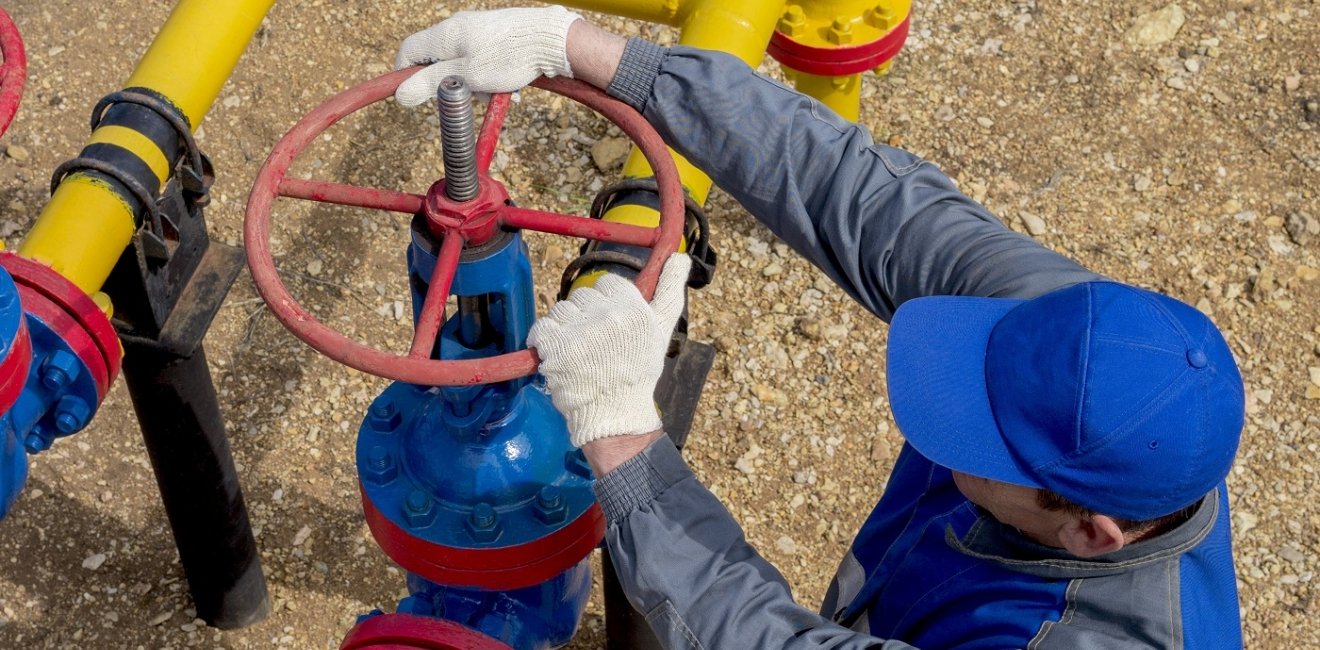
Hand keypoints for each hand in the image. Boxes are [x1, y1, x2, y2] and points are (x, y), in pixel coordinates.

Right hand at [394, 6, 581, 105]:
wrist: (550, 39)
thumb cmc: (510, 56)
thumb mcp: (467, 77)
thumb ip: (432, 85)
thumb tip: (401, 95)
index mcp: (444, 34)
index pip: (409, 51)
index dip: (406, 75)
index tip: (414, 94)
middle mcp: (458, 28)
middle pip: (437, 61)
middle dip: (450, 84)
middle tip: (468, 95)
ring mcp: (477, 31)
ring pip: (462, 64)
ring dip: (475, 84)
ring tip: (495, 92)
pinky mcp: (495, 37)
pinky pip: (482, 61)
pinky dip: (490, 77)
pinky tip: (509, 87)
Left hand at [528, 254, 690, 447]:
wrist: (614, 413)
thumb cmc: (638, 370)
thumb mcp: (663, 329)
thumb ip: (670, 290)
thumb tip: (680, 258)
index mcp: (633, 308)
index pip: (608, 284)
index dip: (607, 304)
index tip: (610, 324)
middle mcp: (608, 316)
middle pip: (583, 295)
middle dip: (585, 316)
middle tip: (596, 343)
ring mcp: (580, 332)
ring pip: (561, 309)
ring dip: (565, 328)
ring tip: (578, 351)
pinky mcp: (556, 348)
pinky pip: (542, 327)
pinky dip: (544, 340)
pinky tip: (558, 355)